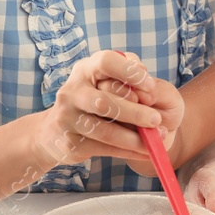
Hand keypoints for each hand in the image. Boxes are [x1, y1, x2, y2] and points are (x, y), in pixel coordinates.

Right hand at [33, 51, 182, 168]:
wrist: (58, 132)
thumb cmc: (96, 99)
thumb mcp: (108, 81)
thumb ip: (128, 76)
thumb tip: (147, 80)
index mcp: (86, 69)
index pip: (106, 62)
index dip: (129, 73)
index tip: (151, 86)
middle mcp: (72, 91)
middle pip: (104, 101)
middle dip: (134, 112)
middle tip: (157, 119)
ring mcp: (68, 117)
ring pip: (104, 130)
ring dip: (134, 139)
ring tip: (154, 142)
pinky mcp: (71, 142)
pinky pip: (104, 149)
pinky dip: (128, 152)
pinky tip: (145, 152)